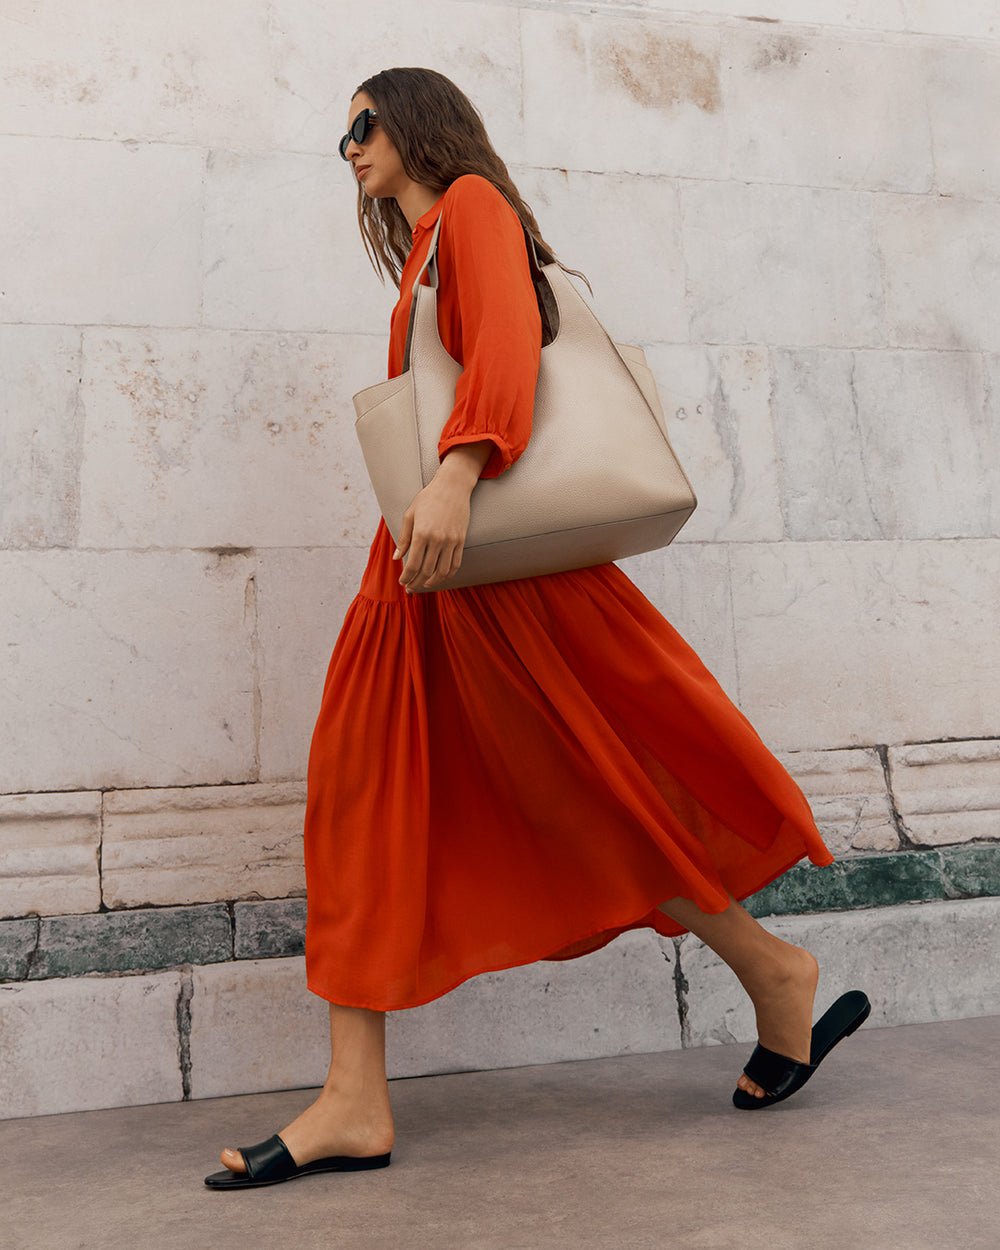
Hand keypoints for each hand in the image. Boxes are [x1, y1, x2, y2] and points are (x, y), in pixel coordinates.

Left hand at [394, 442, 491, 591]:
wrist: (452, 487)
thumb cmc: (428, 498)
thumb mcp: (410, 515)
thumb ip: (404, 538)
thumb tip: (397, 558)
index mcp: (421, 534)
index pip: (412, 564)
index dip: (406, 577)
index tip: (402, 582)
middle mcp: (437, 540)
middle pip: (426, 571)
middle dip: (416, 583)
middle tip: (410, 588)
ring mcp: (451, 542)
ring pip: (441, 571)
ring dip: (431, 582)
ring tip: (423, 585)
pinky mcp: (461, 541)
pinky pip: (455, 564)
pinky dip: (447, 575)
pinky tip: (439, 577)